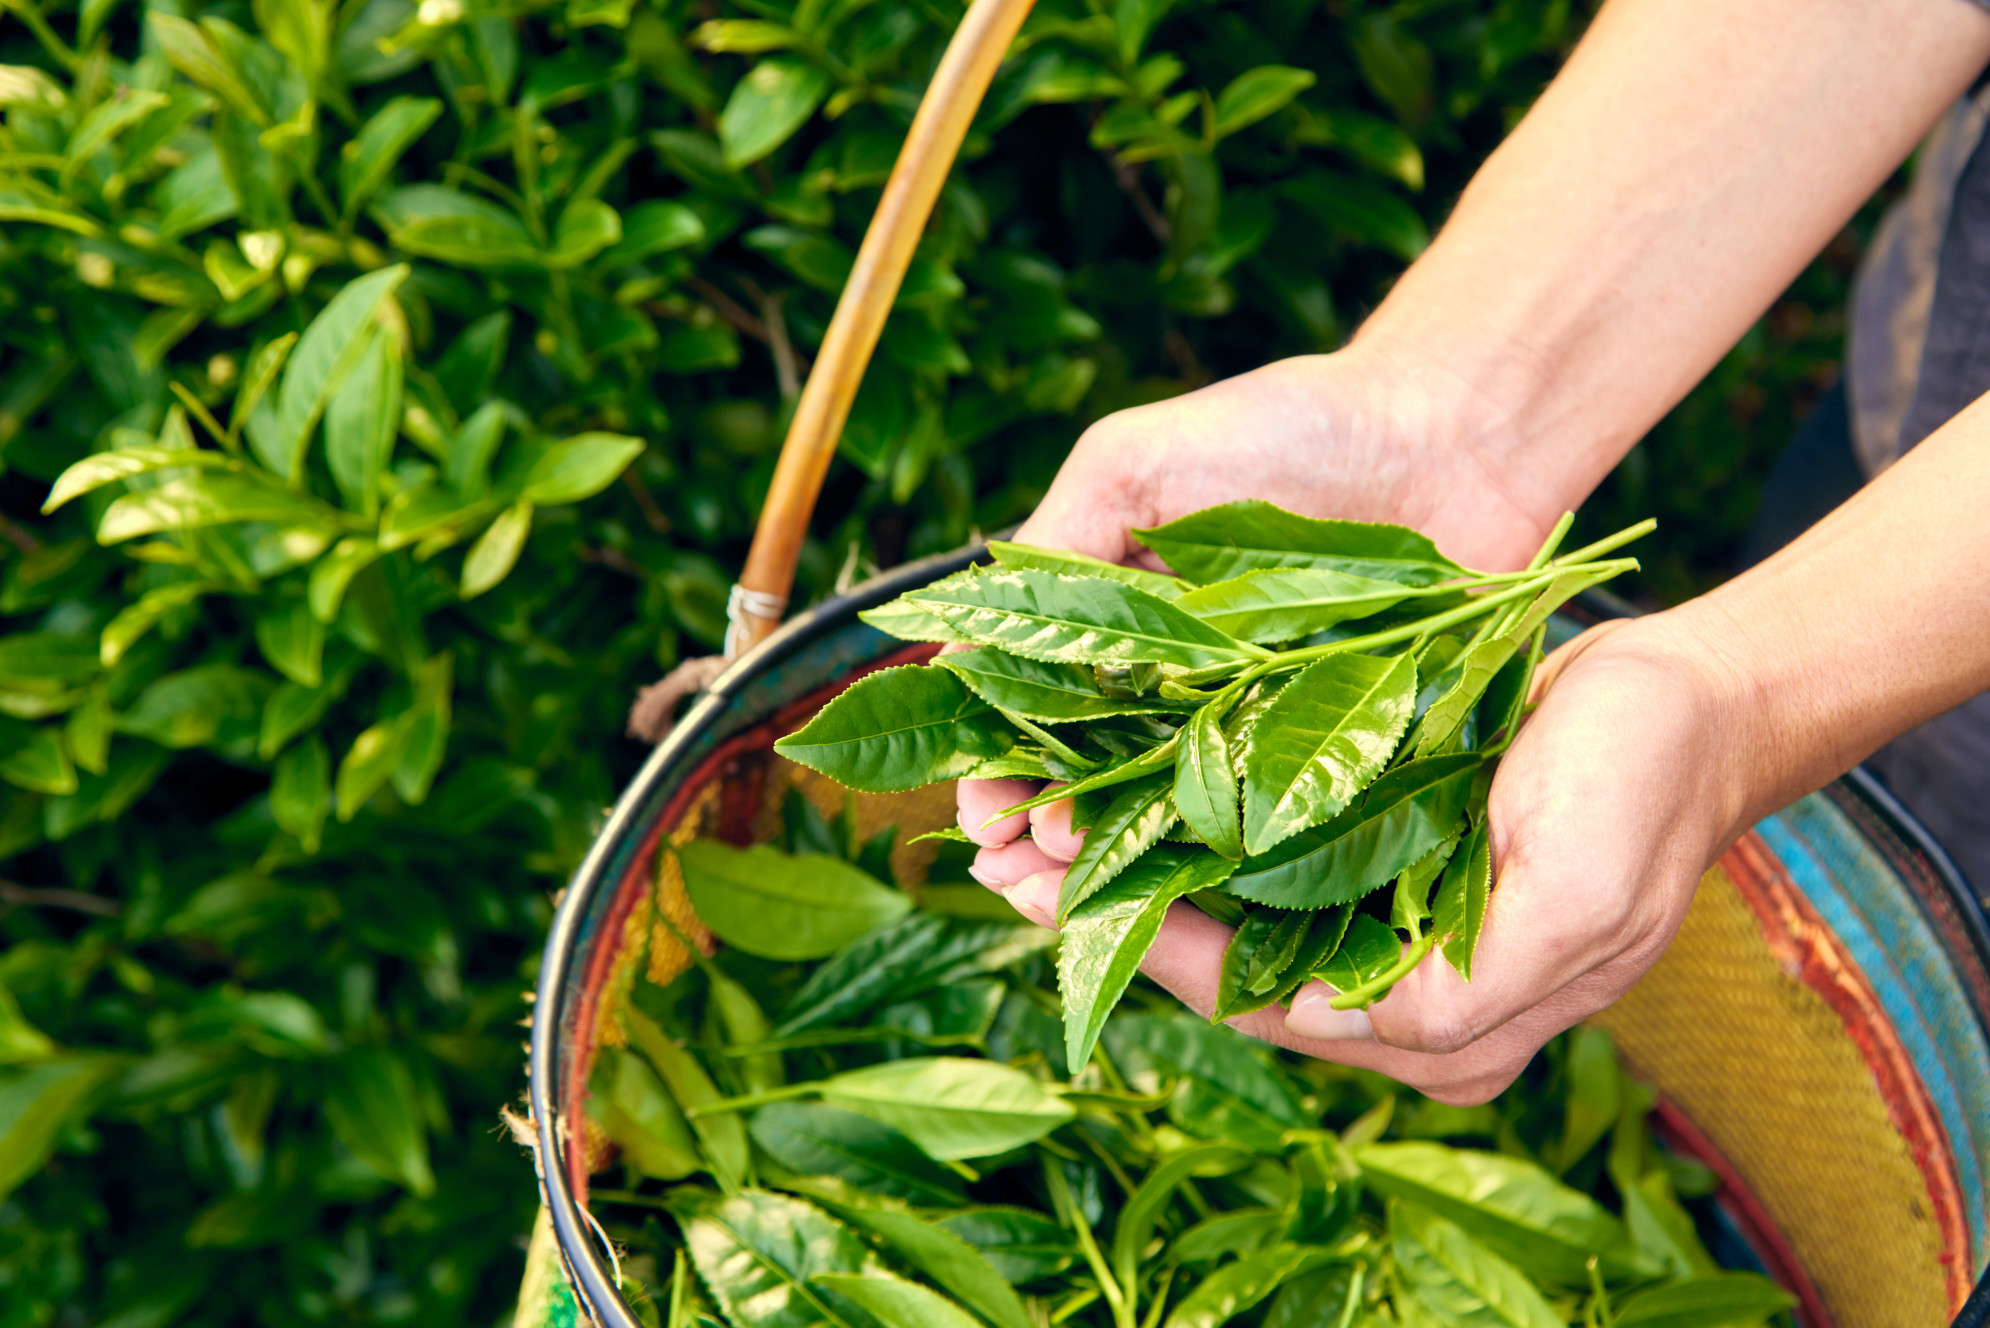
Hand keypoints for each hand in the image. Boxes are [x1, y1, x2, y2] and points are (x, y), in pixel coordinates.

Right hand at [958, 342, 1569, 849]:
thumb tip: (955, 653)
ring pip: (1165, 825)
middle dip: (1041, 844)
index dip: (997, 774)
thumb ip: (1053, 546)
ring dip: (1114, 873)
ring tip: (1081, 890)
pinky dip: (1221, 868)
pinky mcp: (1331, 757)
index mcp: (1112, 625)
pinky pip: (1268, 827)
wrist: (1456, 439)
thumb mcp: (1137, 462)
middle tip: (1026, 873)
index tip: (987, 815)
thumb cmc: (1294, 429)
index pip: (1026, 718)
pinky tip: (1185, 900)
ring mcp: (1251, 729)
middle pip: (1085, 790)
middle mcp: (1173, 689)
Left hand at [971, 613, 1754, 1104]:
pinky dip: (1182, 838)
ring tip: (1034, 831)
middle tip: (1007, 860)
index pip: (1260, 1006)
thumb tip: (1339, 1027)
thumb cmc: (1640, 787)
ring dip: (1130, 876)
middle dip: (1113, 918)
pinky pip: (1259, 870)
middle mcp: (1399, 995)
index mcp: (1445, 1026)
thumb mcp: (1576, 896)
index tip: (1061, 894)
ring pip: (1226, 924)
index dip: (1151, 953)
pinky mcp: (1378, 864)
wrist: (1691, 704)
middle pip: (1223, 975)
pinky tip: (1117, 797)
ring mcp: (1385, 929)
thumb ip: (1466, 991)